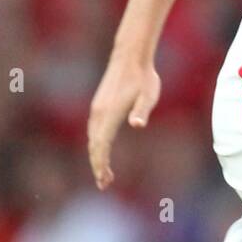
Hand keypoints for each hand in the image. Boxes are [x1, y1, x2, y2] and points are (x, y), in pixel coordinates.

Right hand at [87, 54, 160, 189]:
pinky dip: (96, 145)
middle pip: (94, 146)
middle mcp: (98, 113)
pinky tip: (103, 150)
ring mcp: (96, 109)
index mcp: (109, 114)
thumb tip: (137, 124)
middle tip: (105, 184)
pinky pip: (94, 131)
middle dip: (98, 166)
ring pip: (93, 139)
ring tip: (105, 174)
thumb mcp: (149, 94)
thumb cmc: (143, 77)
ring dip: (97, 157)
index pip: (101, 145)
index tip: (104, 180)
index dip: (101, 164)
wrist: (130, 57)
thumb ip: (142, 110)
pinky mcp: (98, 106)